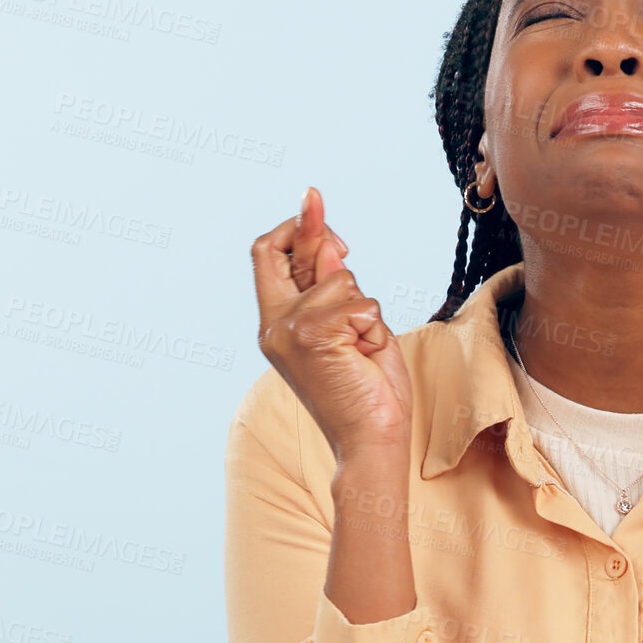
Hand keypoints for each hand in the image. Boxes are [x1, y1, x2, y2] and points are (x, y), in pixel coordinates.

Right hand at [251, 186, 412, 472]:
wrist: (370, 440)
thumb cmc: (365, 389)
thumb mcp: (348, 329)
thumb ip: (331, 288)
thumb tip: (330, 239)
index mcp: (276, 322)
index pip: (266, 254)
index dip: (293, 226)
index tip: (314, 203)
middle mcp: (275, 324)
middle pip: (291, 250)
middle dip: (321, 238)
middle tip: (334, 233)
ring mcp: (290, 329)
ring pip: (343, 279)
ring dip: (366, 310)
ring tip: (362, 350)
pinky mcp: (315, 335)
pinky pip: (363, 304)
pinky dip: (376, 328)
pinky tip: (367, 358)